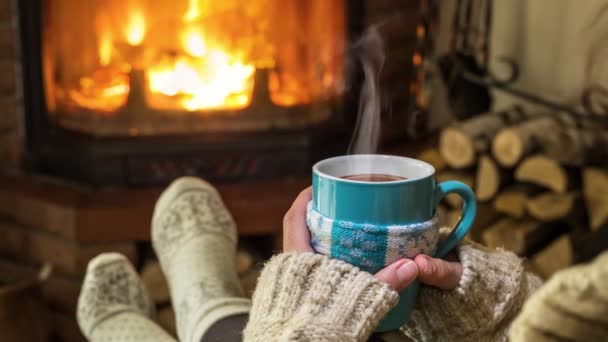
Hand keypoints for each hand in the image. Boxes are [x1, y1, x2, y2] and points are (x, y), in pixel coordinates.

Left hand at [282, 187, 461, 291]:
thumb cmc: (322, 320)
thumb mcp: (357, 296)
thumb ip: (385, 280)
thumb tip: (413, 265)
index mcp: (296, 257)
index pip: (296, 216)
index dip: (307, 198)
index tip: (322, 187)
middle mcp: (289, 265)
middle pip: (299, 229)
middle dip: (318, 216)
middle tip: (340, 207)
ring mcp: (288, 279)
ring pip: (301, 248)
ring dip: (319, 237)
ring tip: (342, 231)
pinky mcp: (294, 293)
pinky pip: (304, 266)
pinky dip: (320, 258)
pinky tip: (339, 261)